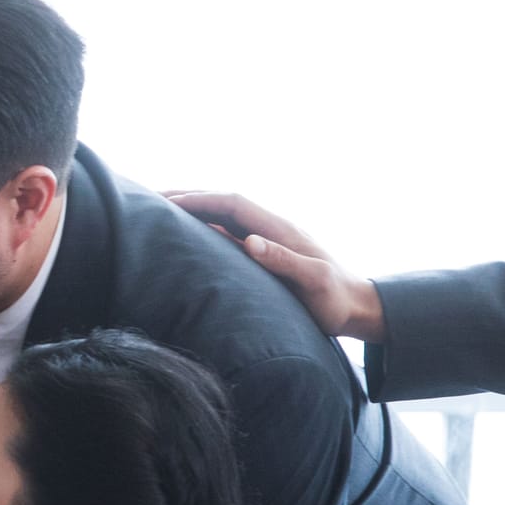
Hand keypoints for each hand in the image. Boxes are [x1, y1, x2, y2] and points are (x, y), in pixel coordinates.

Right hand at [164, 190, 386, 340]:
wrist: (355, 307)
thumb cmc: (335, 299)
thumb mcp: (314, 281)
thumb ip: (284, 260)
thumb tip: (249, 241)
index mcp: (278, 229)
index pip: (233, 203)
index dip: (200, 199)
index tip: (167, 202)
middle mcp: (268, 228)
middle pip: (222, 202)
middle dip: (187, 196)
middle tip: (148, 197)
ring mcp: (263, 239)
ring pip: (220, 215)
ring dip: (190, 209)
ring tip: (156, 211)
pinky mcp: (260, 252)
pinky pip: (224, 232)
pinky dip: (200, 226)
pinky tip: (182, 234)